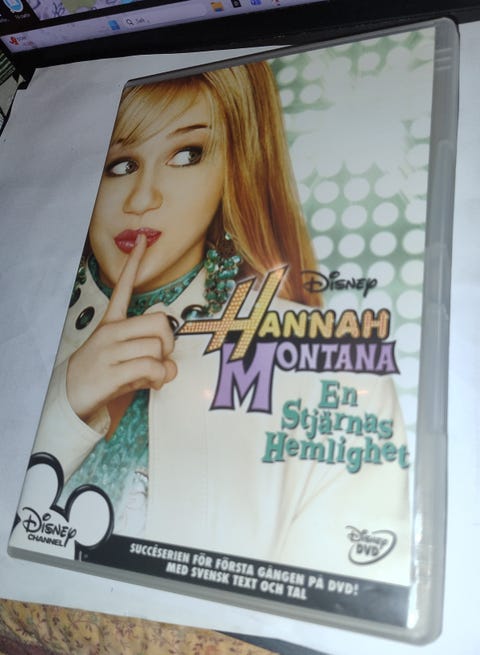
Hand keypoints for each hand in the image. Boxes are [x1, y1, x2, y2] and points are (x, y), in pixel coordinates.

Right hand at [66, 234, 176, 421]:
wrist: (72, 398)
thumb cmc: (105, 374)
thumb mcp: (128, 360)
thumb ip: (153, 358)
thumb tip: (172, 367)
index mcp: (111, 323)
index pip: (124, 287)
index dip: (135, 263)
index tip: (143, 238)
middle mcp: (110, 332)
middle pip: (160, 323)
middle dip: (170, 343)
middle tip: (161, 357)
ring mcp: (109, 352)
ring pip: (157, 349)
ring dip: (163, 368)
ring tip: (151, 377)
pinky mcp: (111, 372)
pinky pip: (151, 368)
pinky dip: (159, 378)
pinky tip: (152, 384)